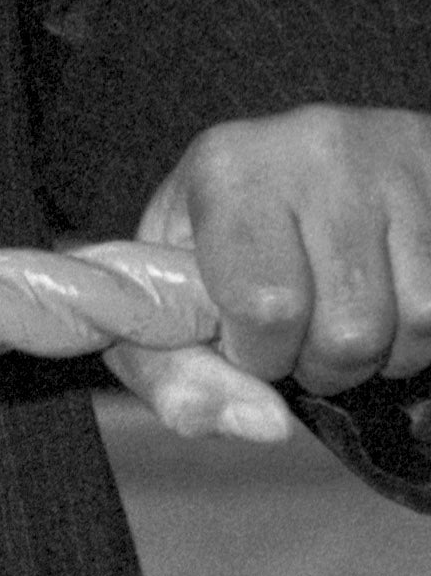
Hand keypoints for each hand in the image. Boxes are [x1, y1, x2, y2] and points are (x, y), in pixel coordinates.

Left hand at [106, 104, 430, 440]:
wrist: (288, 169)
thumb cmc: (220, 244)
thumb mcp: (169, 301)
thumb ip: (177, 379)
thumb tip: (265, 426)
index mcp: (229, 169)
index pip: (266, 305)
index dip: (260, 353)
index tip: (248, 340)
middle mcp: (317, 149)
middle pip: (351, 326)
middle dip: (325, 365)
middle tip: (303, 337)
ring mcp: (397, 160)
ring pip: (420, 320)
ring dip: (386, 352)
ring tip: (347, 318)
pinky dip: (424, 331)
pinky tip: (391, 302)